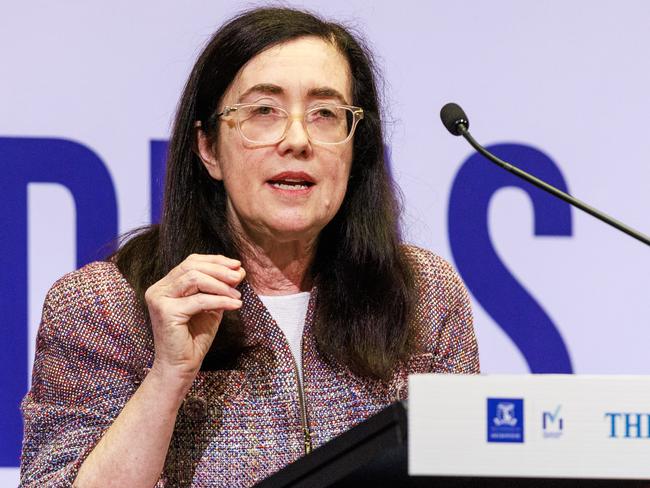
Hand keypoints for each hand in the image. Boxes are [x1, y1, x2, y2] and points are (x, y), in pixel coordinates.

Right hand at [145, 254, 244, 381]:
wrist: (181, 366)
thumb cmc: (195, 338)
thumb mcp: (211, 306)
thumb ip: (220, 288)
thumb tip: (239, 270)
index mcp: (166, 285)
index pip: (191, 262)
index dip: (215, 261)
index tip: (237, 265)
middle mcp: (158, 289)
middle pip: (192, 266)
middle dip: (220, 269)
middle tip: (239, 277)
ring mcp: (159, 299)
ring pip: (194, 278)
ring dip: (220, 284)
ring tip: (237, 294)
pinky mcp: (166, 312)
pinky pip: (199, 300)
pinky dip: (220, 301)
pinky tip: (235, 305)